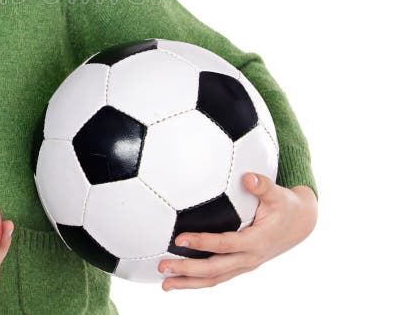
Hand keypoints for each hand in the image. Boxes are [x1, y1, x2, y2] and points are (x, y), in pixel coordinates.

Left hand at [157, 173, 317, 290]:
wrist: (300, 224)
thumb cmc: (285, 205)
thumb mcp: (278, 194)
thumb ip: (263, 185)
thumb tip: (248, 177)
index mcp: (256, 241)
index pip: (224, 245)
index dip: (202, 243)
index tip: (180, 239)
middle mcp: (249, 258)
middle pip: (215, 270)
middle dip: (188, 270)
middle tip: (162, 266)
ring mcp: (245, 265)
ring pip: (215, 279)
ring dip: (189, 282)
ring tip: (164, 284)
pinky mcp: (241, 265)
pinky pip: (218, 276)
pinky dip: (198, 280)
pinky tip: (179, 279)